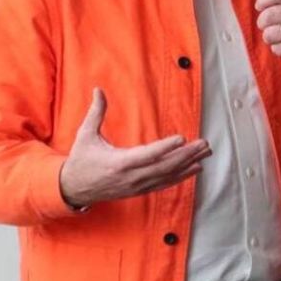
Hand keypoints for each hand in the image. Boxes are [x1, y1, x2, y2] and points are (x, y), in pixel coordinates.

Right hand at [58, 88, 211, 208]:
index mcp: (119, 162)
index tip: (182, 138)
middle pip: (164, 166)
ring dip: (189, 164)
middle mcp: (131, 177)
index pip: (148, 155)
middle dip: (187, 155)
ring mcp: (137, 186)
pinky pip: (164, 183)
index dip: (166, 147)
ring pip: (168, 176)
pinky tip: (195, 168)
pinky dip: (182, 176)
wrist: (74, 189)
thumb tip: (98, 89)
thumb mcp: (85, 135)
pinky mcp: (140, 190)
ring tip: (206, 153)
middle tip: (205, 144)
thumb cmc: (81, 159)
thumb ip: (96, 112)